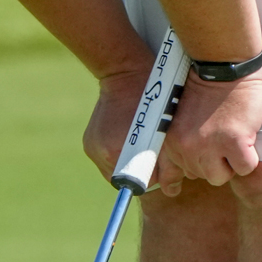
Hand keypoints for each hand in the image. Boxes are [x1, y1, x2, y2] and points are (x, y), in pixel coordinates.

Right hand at [81, 56, 157, 180]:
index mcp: (118, 152)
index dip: (153, 175)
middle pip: (125, 178)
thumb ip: (169, 164)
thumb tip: (172, 189)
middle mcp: (101, 153)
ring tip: (140, 141)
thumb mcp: (167, 132)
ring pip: (114, 169)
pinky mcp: (89, 141)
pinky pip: (106, 158)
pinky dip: (118, 153)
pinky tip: (128, 137)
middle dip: (140, 170)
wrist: (125, 72)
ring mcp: (92, 147)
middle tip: (152, 150)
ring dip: (128, 162)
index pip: (138, 183)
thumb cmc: (153, 100)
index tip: (159, 161)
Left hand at [157, 74, 261, 194]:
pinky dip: (250, 156)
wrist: (222, 66)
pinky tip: (247, 137)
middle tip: (220, 138)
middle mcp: (186, 148)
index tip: (173, 190)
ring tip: (233, 138)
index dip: (172, 183)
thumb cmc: (204, 89)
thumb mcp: (178, 117)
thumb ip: (179, 142)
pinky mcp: (234, 142)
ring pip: (222, 176)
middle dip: (214, 161)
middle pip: (203, 176)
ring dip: (231, 162)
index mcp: (171, 141)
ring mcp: (209, 146)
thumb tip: (183, 175)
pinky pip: (245, 168)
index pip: (167, 175)